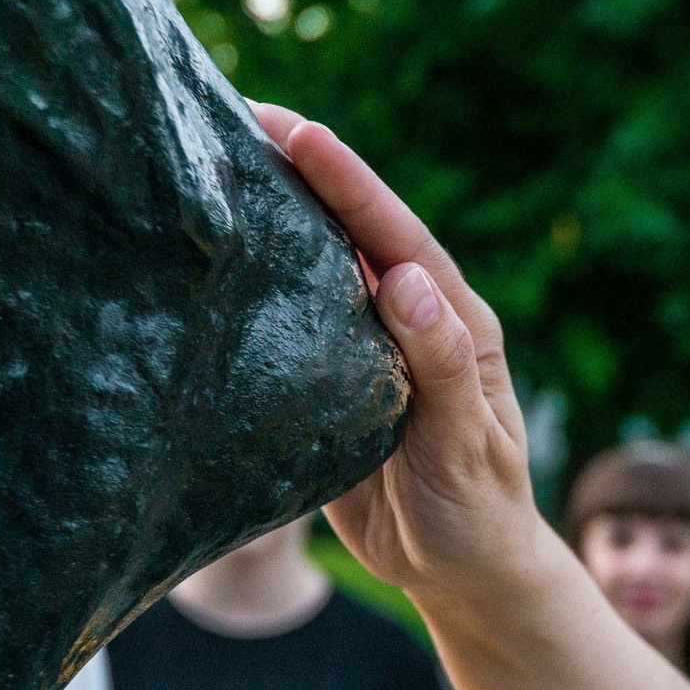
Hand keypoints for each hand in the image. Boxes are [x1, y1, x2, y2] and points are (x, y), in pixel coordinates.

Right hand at [249, 102, 555, 607]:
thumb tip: (407, 279)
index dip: (347, 179)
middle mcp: (410, 319)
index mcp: (454, 318)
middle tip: (235, 117)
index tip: (297, 131)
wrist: (461, 572)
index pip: (397, 233)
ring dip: (274, 217)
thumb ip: (442, 364)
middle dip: (302, 172)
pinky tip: (211, 262)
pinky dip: (257, 286)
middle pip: (352, 230)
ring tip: (212, 166)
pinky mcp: (331, 383)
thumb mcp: (465, 443)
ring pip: (317, 266)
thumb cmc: (477, 509)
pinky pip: (292, 322)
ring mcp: (368, 347)